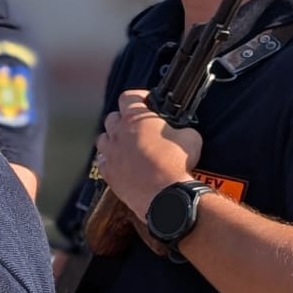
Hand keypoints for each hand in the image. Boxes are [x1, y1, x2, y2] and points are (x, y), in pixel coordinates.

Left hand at [93, 89, 202, 217]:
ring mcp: (110, 154)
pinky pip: (102, 161)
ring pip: (103, 139)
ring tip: (127, 144)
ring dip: (114, 138)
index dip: (139, 97)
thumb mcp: (190, 137)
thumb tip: (180, 130)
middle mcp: (117, 134)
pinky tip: (121, 162)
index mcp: (135, 119)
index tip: (147, 101)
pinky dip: (110, 159)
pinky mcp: (108, 173)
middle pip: (112, 117)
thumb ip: (180, 128)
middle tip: (138, 125)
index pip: (128, 96)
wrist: (165, 196)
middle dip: (124, 118)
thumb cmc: (176, 165)